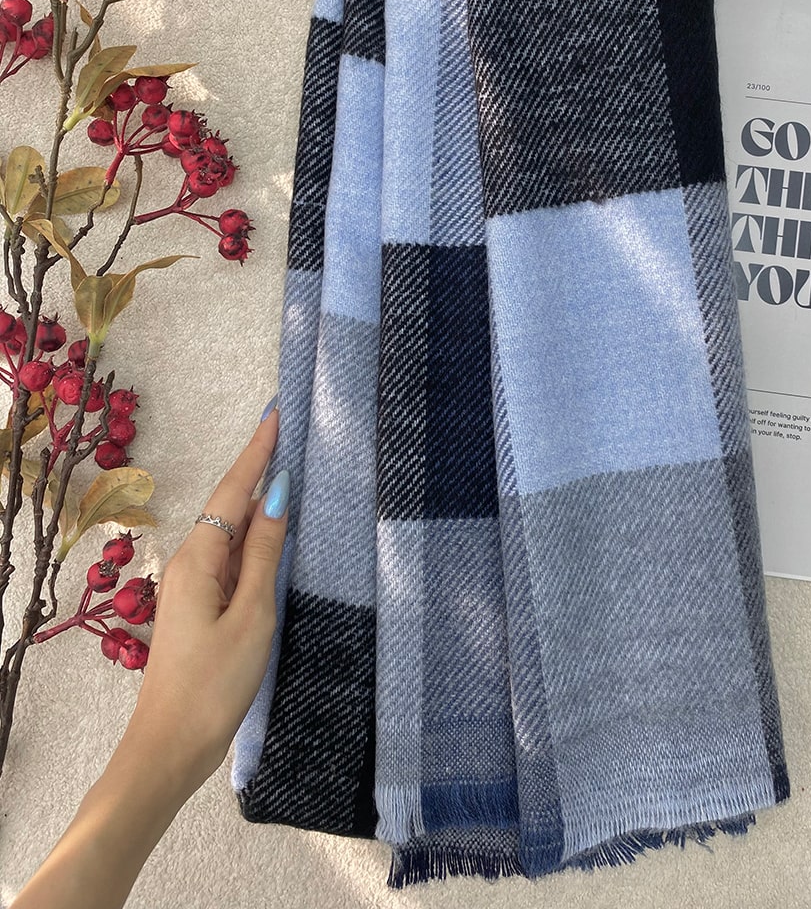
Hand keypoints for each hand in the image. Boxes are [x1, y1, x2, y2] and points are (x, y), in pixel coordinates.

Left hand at [124, 404, 288, 796]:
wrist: (170, 747)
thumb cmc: (215, 684)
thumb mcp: (252, 614)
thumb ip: (266, 553)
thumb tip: (278, 493)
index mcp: (201, 558)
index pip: (235, 489)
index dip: (258, 450)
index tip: (277, 412)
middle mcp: (191, 562)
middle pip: (230, 503)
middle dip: (258, 465)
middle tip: (289, 430)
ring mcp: (193, 585)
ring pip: (231, 529)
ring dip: (257, 498)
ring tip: (288, 467)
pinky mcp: (199, 606)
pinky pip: (231, 555)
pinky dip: (254, 533)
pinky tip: (273, 531)